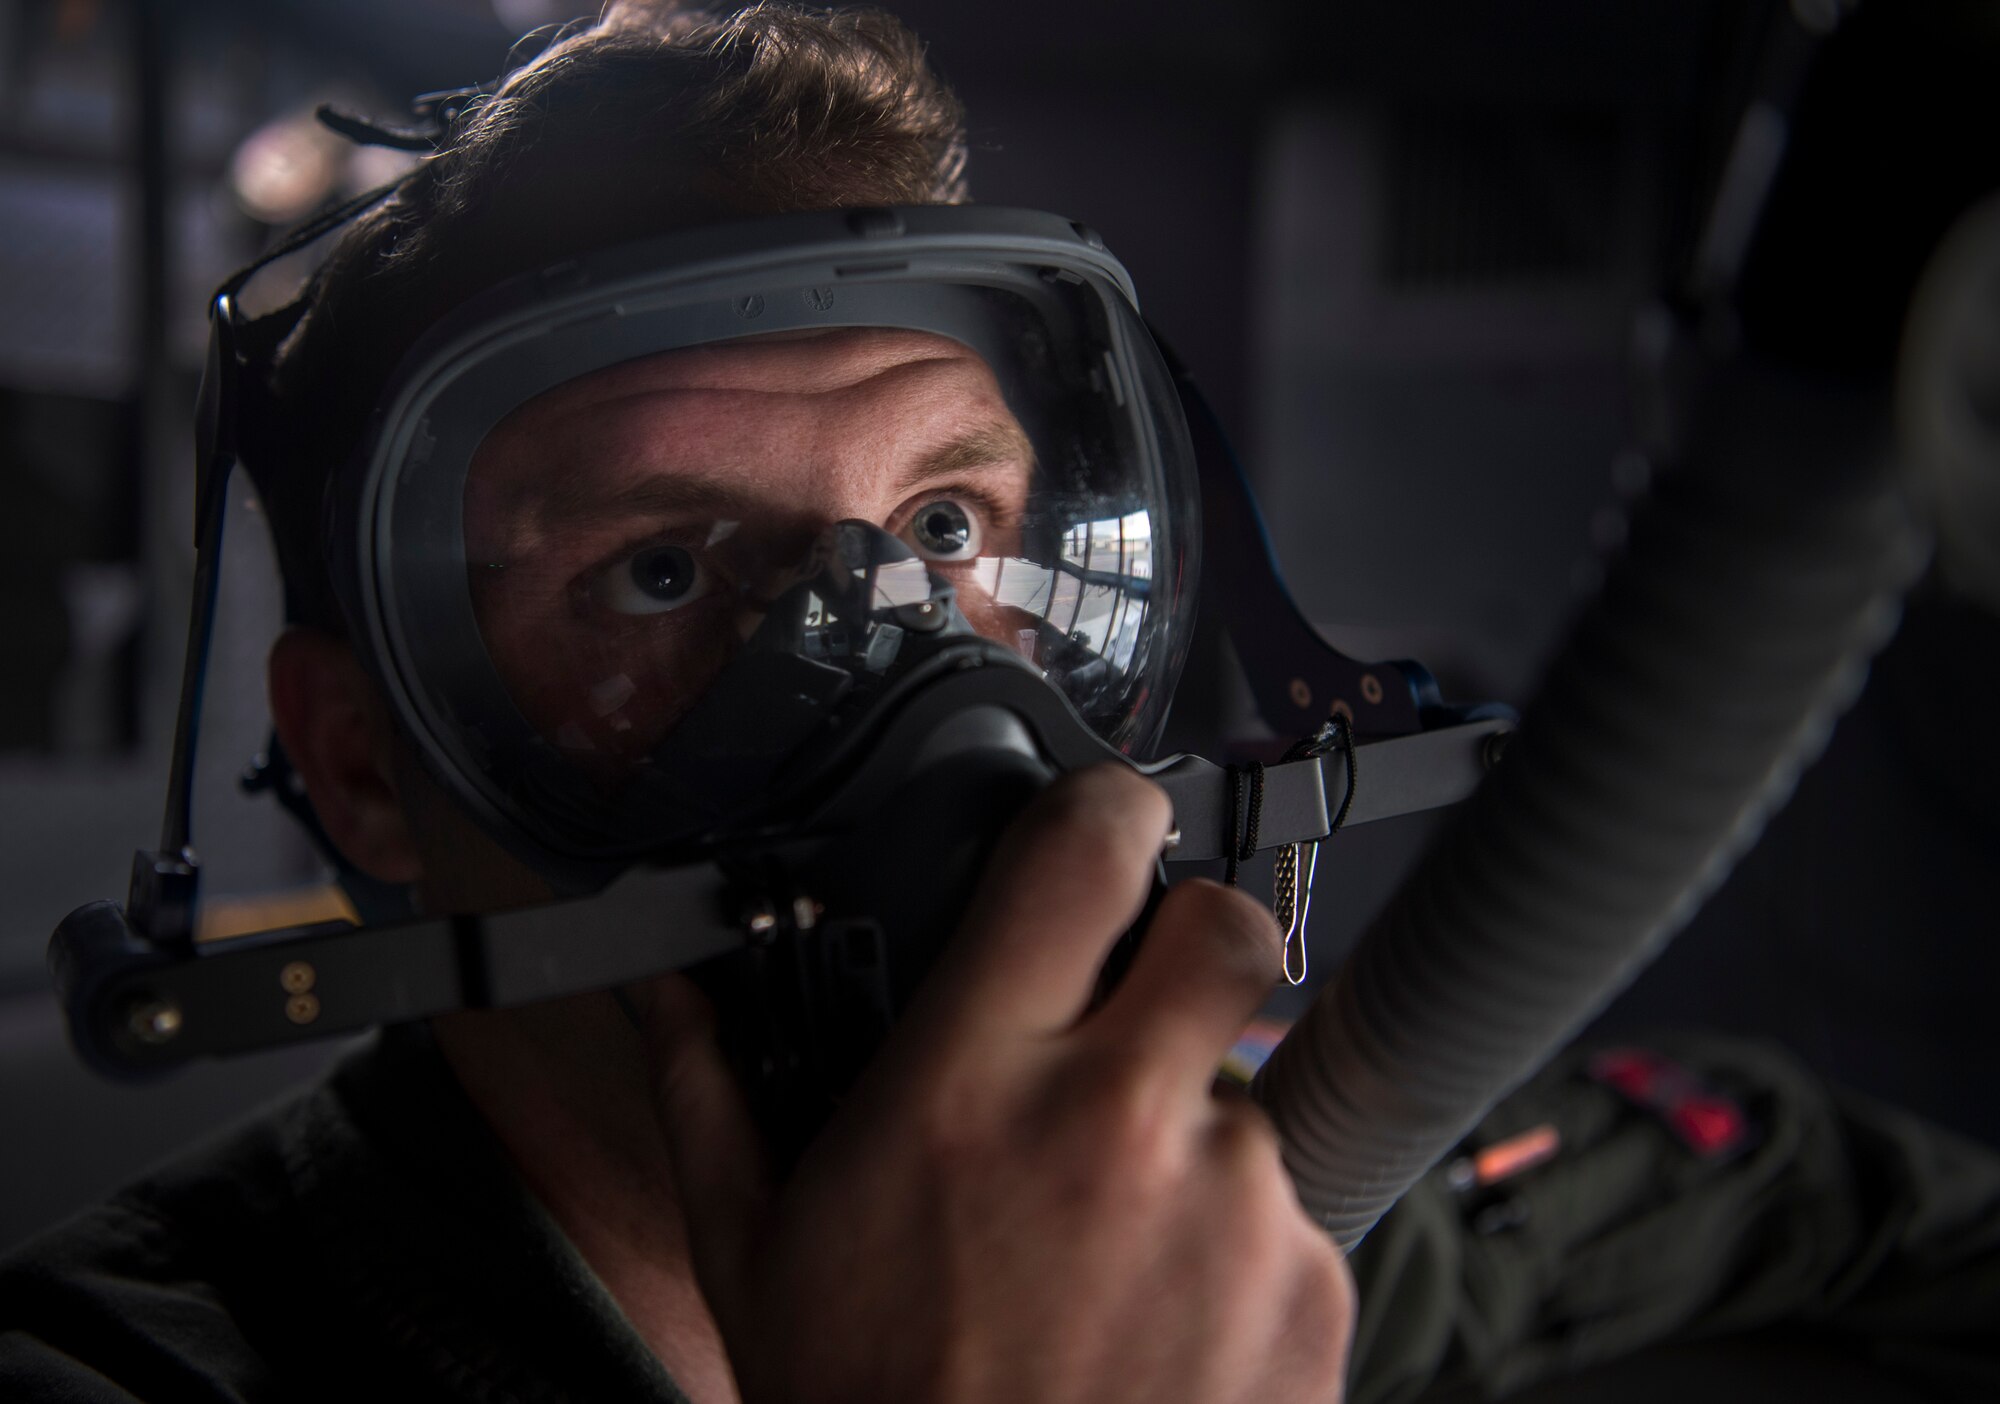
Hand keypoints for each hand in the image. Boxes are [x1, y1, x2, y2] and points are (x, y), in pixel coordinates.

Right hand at [632, 764, 1353, 1402]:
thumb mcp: (757, 1254)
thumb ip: (711, 1093)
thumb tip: (666, 995)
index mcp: (972, 1086)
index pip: (1083, 853)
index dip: (1106, 809)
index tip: (1107, 822)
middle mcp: (1118, 1122)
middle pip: (1226, 926)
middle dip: (1191, 942)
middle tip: (1140, 1006)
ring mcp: (1235, 1204)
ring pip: (1250, 1085)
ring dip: (1196, 1128)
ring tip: (1112, 1233)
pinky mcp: (1310, 1289)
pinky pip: (1291, 1211)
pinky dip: (1239, 1242)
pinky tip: (1160, 1314)